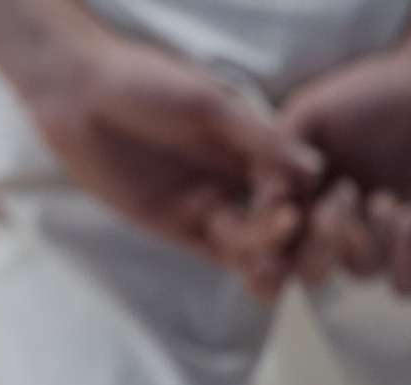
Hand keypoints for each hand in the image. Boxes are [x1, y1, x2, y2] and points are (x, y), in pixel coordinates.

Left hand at [34, 35, 320, 264]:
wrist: (80, 96)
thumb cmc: (144, 84)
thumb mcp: (206, 105)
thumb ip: (255, 138)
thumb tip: (313, 168)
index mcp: (248, 143)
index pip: (292, 178)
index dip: (309, 196)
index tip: (330, 210)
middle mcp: (231, 176)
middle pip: (276, 215)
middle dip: (294, 234)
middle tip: (303, 246)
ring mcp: (203, 202)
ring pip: (249, 240)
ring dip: (268, 254)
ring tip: (279, 266)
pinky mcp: (173, 224)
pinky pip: (213, 251)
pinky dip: (237, 264)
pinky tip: (256, 273)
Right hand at [281, 50, 410, 294]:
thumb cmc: (366, 95)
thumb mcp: (309, 115)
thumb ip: (278, 154)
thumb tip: (264, 202)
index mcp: (294, 205)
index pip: (270, 246)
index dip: (270, 247)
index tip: (286, 220)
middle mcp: (330, 230)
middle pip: (309, 272)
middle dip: (321, 244)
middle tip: (340, 196)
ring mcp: (376, 240)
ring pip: (359, 273)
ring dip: (367, 238)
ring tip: (382, 198)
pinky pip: (406, 284)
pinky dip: (405, 259)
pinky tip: (408, 216)